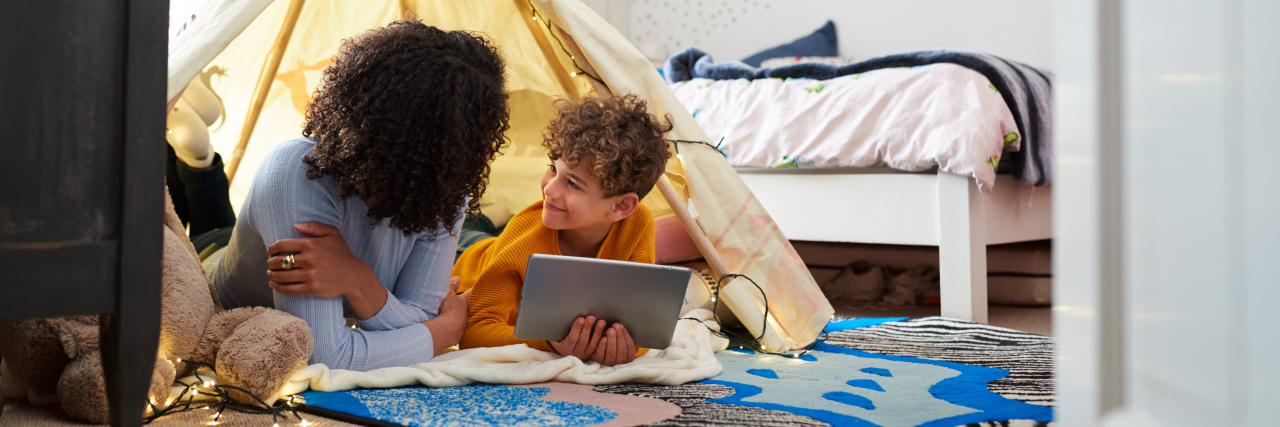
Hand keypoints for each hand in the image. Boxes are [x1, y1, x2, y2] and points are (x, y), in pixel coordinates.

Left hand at [266, 222, 385, 318]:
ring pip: (281, 276)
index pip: (281, 245)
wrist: (354, 275)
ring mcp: (310, 275)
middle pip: (278, 262)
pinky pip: (288, 289)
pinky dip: (277, 287)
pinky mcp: (311, 288)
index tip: (270, 252)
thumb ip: (315, 226)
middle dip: (270, 263)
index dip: (271, 249)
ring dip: (272, 275)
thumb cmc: (342, 253)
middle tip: (269, 264)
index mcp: (310, 244)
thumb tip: (296, 226)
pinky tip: (273, 285)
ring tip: (271, 274)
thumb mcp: (333, 234)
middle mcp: (309, 259)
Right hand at [423, 277, 468, 354]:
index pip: (470, 293)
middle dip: (469, 306)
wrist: (447, 330)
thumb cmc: (448, 310)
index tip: (479, 288)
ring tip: (459, 318)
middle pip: (470, 308)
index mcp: (464, 302)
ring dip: (462, 319)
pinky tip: (454, 331)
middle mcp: (466, 313)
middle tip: (471, 304)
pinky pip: (458, 330)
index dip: (473, 290)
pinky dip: (456, 329)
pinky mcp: (458, 335)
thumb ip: (452, 286)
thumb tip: (457, 278)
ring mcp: (463, 324)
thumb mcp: (448, 295)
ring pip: (465, 320)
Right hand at [549, 316, 605, 360]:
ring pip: (592, 345)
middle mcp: (575, 354)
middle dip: (587, 328)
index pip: (572, 338)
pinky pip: (598, 348)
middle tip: (591, 317)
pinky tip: (606, 332)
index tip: (581, 319)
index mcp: (565, 348)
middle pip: (583, 341)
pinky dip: (603, 340)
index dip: (576, 328)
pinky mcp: (592, 355)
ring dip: (597, 332)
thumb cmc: (560, 339)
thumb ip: (557, 329)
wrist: (565, 351)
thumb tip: (559, 315)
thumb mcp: (556, 336)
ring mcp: (584, 355)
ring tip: (601, 322)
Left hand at [589, 323, 636, 366]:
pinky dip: (603, 346)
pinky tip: (603, 338)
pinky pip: (601, 354)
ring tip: (610, 330)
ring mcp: (609, 362)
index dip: (626, 336)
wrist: (598, 349)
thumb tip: (618, 325)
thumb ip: (620, 334)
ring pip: (612, 353)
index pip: (630, 347)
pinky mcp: (598, 360)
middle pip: (622, 351)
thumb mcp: (619, 339)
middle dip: (619, 337)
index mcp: (628, 357)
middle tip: (616, 326)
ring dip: (612, 340)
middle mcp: (619, 362)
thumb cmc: (612, 341)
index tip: (621, 326)